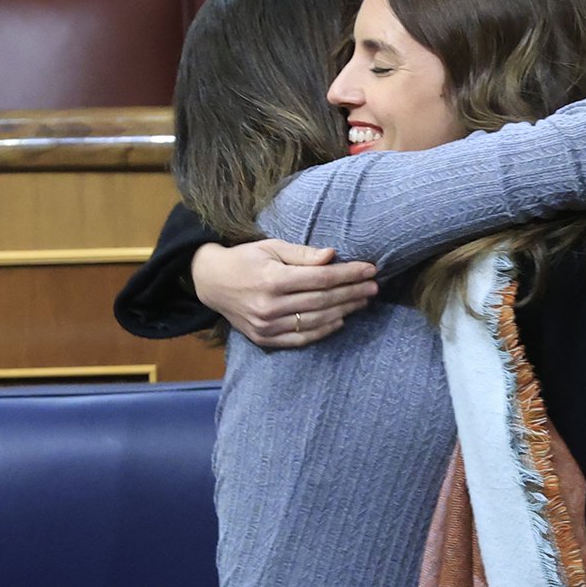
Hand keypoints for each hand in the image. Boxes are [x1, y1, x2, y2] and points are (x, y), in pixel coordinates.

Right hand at [190, 240, 378, 347]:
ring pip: (316, 321)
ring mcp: (267, 326)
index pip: (321, 278)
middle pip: (322, 301)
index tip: (370, 270)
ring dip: (344, 311)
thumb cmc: (245, 259)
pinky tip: (340, 320)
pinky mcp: (265, 339)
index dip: (348, 274)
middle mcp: (270, 305)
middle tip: (374, 287)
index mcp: (273, 279)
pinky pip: (301, 338)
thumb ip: (302, 254)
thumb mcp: (271, 247)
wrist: (211, 283)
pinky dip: (323, 331)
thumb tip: (332, 256)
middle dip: (352, 293)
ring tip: (362, 301)